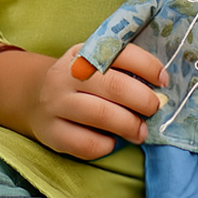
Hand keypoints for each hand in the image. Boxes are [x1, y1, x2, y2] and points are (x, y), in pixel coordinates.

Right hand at [0, 42, 166, 160]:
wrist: (34, 96)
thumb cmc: (80, 81)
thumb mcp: (95, 62)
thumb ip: (123, 68)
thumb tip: (161, 86)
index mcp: (83, 52)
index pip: (121, 53)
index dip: (148, 66)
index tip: (163, 81)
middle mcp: (67, 75)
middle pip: (115, 86)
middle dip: (143, 100)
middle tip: (154, 109)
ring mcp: (56, 104)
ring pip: (101, 115)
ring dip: (129, 125)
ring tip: (140, 132)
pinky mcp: (51, 133)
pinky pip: (86, 143)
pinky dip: (106, 145)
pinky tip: (111, 141)